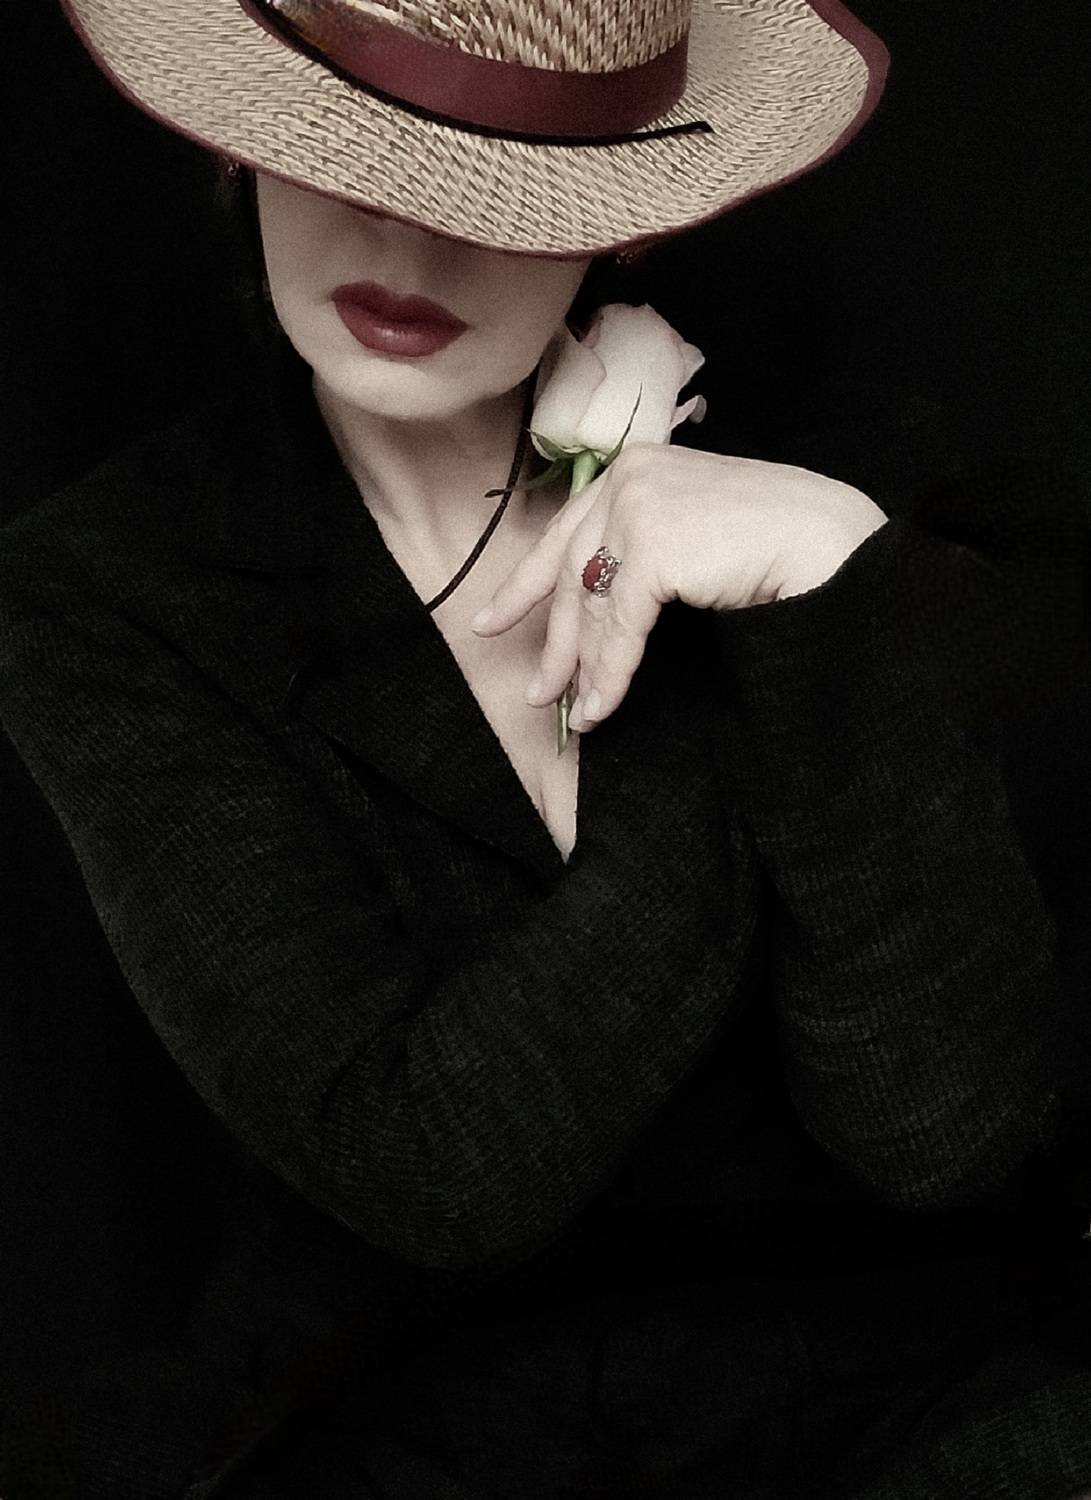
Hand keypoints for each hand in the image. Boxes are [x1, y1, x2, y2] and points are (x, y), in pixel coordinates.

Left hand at [470, 443, 887, 730]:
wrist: (831, 542)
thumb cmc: (780, 540)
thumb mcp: (696, 532)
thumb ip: (646, 547)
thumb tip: (600, 610)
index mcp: (638, 466)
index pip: (567, 532)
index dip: (526, 583)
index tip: (493, 619)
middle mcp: (629, 477)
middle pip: (569, 573)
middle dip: (552, 641)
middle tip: (536, 692)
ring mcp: (637, 508)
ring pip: (590, 605)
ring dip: (583, 668)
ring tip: (576, 714)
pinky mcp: (652, 548)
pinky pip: (618, 628)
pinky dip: (610, 674)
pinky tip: (603, 709)